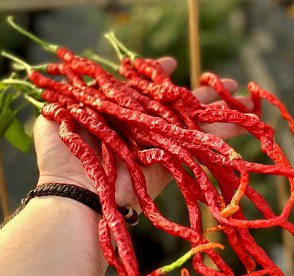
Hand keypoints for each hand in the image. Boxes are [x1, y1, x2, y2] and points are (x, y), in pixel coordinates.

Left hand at [34, 57, 253, 213]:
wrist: (76, 194)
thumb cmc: (62, 157)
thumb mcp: (54, 121)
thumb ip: (62, 101)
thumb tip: (70, 82)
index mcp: (118, 113)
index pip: (142, 90)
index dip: (156, 76)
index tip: (169, 64)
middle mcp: (141, 126)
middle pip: (173, 105)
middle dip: (198, 93)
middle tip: (224, 82)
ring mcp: (156, 143)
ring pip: (189, 122)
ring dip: (215, 109)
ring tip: (239, 96)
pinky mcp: (167, 161)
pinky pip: (195, 145)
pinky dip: (217, 136)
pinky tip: (238, 122)